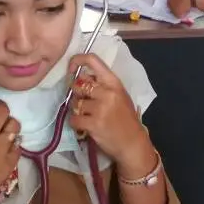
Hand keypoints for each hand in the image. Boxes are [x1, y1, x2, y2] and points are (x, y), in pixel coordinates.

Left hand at [68, 53, 152, 171]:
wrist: (132, 143)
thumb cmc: (126, 119)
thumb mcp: (119, 96)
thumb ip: (102, 86)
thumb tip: (80, 77)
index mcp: (114, 82)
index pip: (93, 60)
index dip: (77, 61)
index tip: (71, 70)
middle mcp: (107, 93)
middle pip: (78, 85)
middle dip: (77, 95)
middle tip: (84, 104)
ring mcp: (100, 109)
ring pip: (75, 103)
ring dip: (77, 111)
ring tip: (87, 117)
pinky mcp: (93, 124)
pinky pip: (74, 119)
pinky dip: (76, 124)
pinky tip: (84, 126)